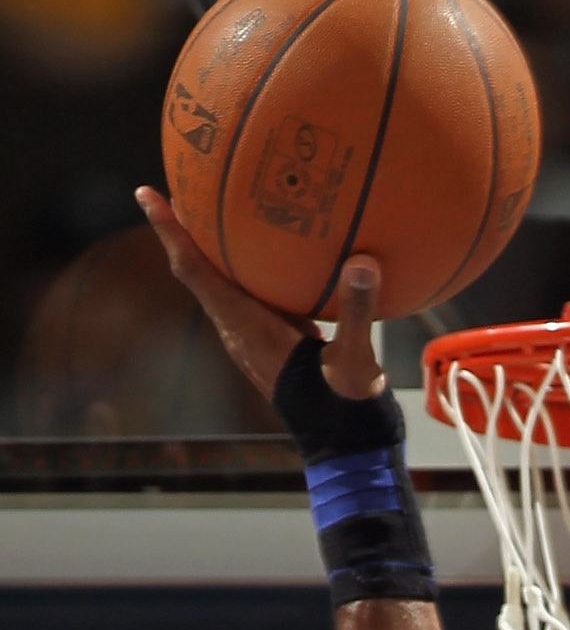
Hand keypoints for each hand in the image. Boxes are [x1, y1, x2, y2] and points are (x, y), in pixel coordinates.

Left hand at [135, 188, 384, 408]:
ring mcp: (252, 337)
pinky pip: (247, 293)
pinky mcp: (271, 341)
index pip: (195, 271)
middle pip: (198, 270)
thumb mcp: (356, 363)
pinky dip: (245, 266)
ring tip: (213, 207)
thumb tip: (363, 262)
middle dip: (184, 229)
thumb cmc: (346, 410)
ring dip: (211, 248)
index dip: (170, 231)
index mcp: (247, 329)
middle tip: (177, 184)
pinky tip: (267, 249)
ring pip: (220, 283)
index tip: (147, 194)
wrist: (346, 445)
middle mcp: (239, 330)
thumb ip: (358, 313)